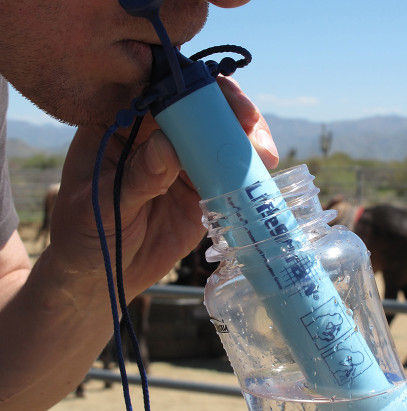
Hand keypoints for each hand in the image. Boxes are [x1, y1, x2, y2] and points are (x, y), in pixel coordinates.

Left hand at [48, 75, 278, 298]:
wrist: (103, 276)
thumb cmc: (87, 235)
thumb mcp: (101, 205)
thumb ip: (136, 176)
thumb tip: (168, 144)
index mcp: (120, 126)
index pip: (157, 89)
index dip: (189, 85)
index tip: (213, 97)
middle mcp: (155, 137)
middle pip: (197, 108)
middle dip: (229, 111)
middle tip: (250, 126)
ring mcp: (181, 165)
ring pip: (218, 140)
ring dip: (245, 143)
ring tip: (264, 156)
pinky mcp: (200, 192)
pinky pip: (226, 176)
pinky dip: (245, 175)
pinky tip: (259, 178)